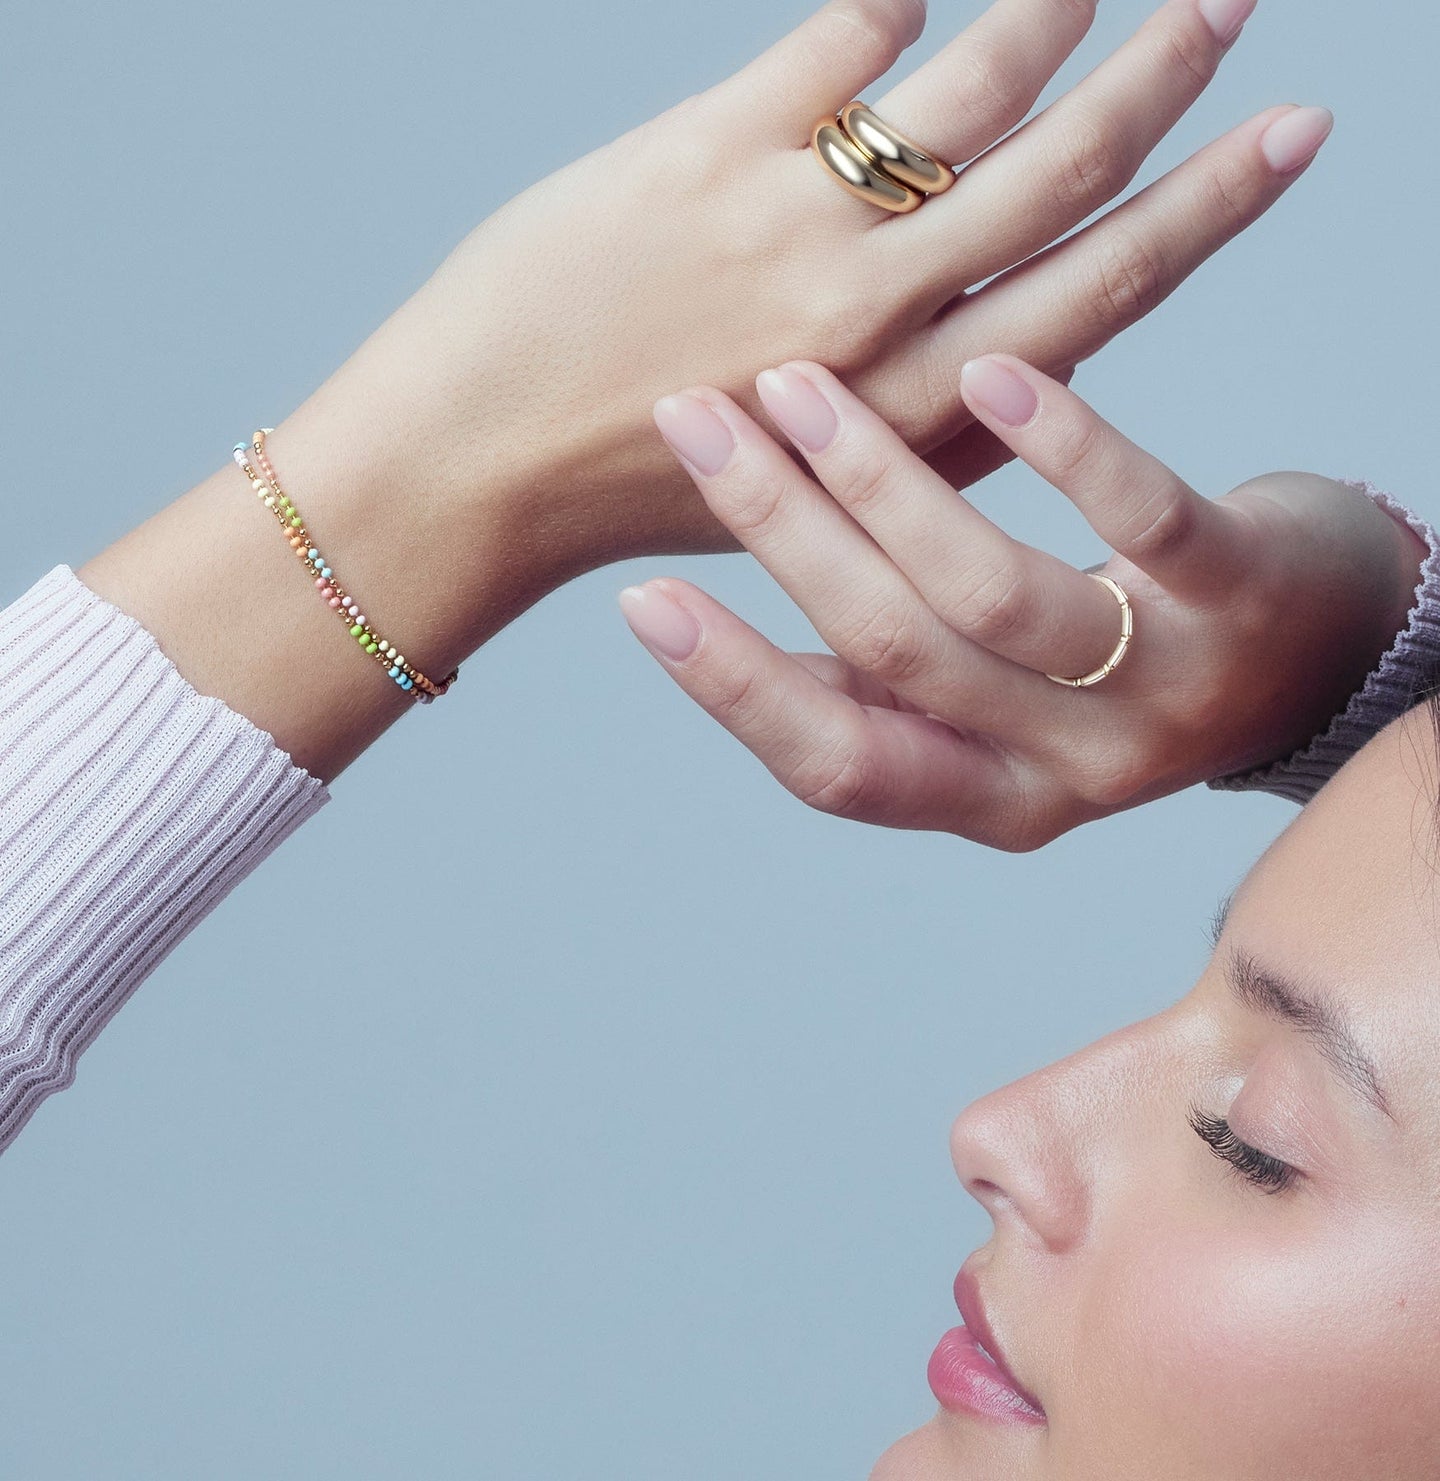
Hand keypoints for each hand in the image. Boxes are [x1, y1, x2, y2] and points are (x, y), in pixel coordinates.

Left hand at [273, 0, 1329, 600]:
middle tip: (1227, 5)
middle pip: (1063, 174)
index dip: (1207, 207)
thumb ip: (923, 425)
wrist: (480, 471)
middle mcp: (874, 322)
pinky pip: (836, 45)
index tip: (1283, 137)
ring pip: (971, 94)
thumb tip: (1028, 345)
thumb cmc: (647, 491)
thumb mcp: (817, 496)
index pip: (1102, 291)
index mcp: (911, 412)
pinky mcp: (704, 159)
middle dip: (1162, 82)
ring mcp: (793, 234)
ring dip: (1054, 14)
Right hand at [616, 355, 1428, 848]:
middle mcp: (1069, 770)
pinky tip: (985, 372)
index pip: (839, 768)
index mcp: (987, 802)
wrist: (1304, 661)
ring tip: (800, 385)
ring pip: (986, 594)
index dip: (734, 689)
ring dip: (876, 481)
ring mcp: (1161, 691)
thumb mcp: (984, 706)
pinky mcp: (1240, 597)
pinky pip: (1144, 519)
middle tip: (698, 420)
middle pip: (893, 655)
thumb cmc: (1102, 673)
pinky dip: (1061, 445)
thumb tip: (702, 633)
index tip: (640, 598)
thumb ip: (871, 686)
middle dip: (779, 531)